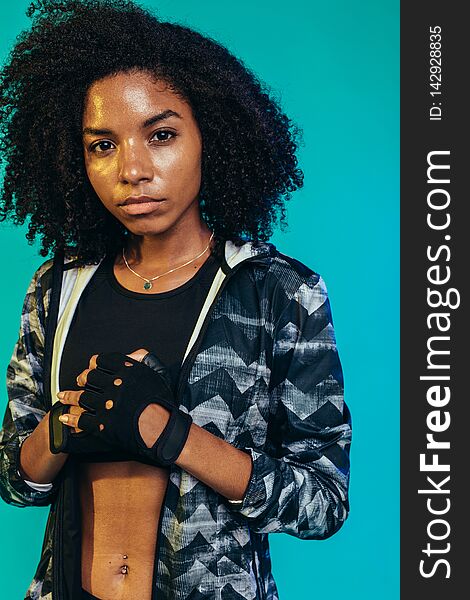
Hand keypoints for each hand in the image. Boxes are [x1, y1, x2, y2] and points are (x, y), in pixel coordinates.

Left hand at [56, 349, 191, 465]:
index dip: (95, 363)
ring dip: (70, 397)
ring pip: (82, 397)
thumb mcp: (156, 374)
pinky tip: (65, 417)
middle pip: (90, 378)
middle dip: (82, 378)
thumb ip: (143, 361)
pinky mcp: (102, 423)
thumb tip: (134, 353)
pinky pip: (82, 418)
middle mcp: (114, 385)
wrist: (162, 428)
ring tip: (63, 396)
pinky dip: (71, 418)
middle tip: (78, 380)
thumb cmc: (162, 403)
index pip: (104, 361)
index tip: (91, 366)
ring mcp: (106, 404)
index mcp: (126, 371)